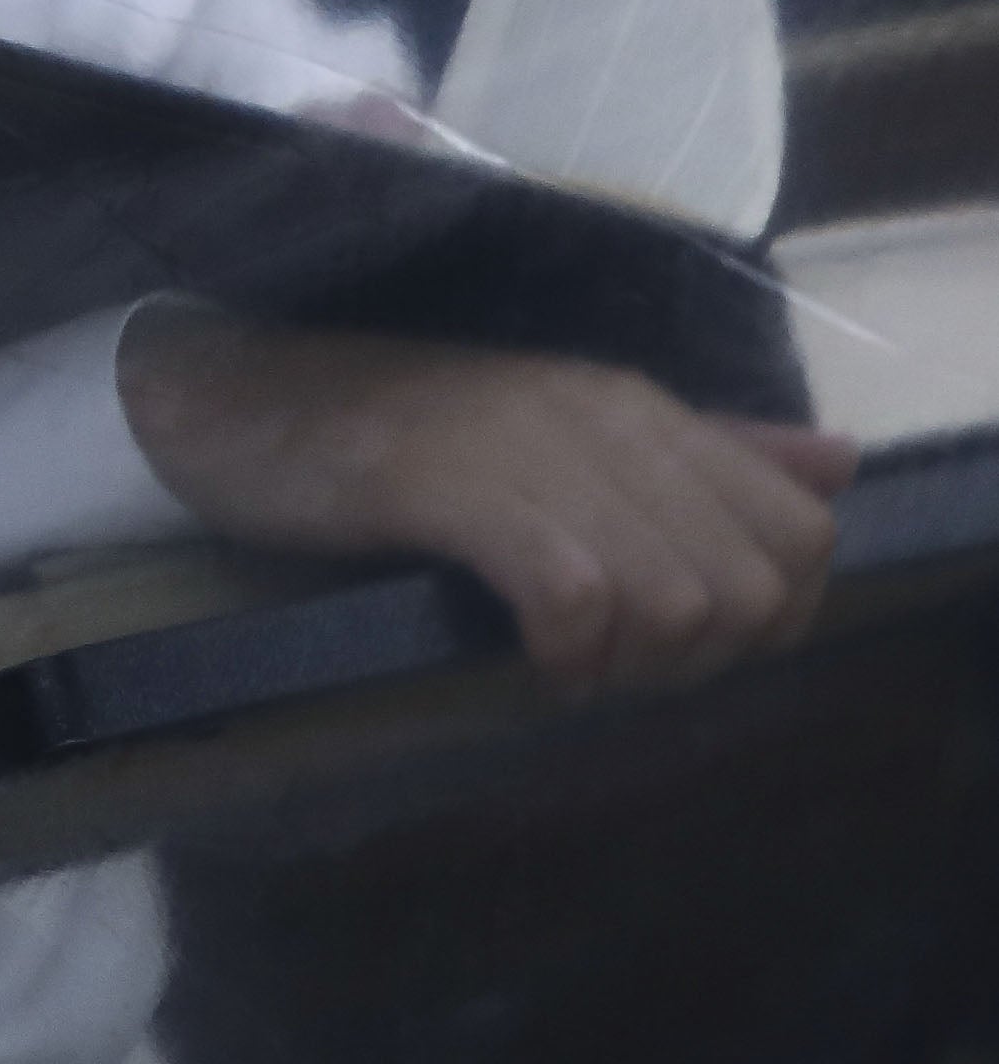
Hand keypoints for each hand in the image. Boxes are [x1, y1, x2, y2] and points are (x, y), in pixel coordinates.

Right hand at [121, 312, 850, 695]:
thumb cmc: (388, 427)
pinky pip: (571, 593)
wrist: (227, 397)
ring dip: (632, 664)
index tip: (682, 644)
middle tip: (614, 666)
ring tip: (566, 666)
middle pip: (746, 583)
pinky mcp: (448, 486)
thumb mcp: (561, 424)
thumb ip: (701, 445)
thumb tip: (836, 464)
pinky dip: (566, 652)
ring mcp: (525, 447)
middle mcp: (599, 416)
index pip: (797, 531)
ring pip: (673, 597)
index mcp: (637, 405)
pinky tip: (526, 660)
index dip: (771, 618)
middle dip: (699, 657)